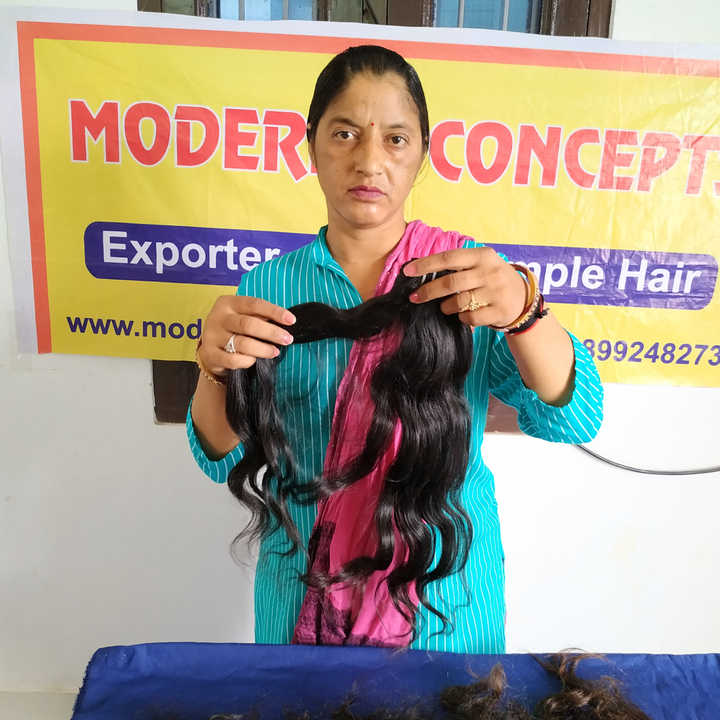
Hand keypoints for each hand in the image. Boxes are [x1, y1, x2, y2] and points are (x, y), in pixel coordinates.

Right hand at [198, 295, 295, 376]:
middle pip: (248, 324)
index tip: (291, 320)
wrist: (211, 350)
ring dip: (263, 349)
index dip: (274, 311)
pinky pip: (233, 359)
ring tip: (275, 352)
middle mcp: (218, 317)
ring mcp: (212, 336)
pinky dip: (247, 361)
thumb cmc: (234, 331)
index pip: (254, 304)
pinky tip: (253, 360)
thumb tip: (285, 323)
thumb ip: (259, 318)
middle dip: (271, 332)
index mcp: (228, 303)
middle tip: (287, 339)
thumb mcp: (243, 317)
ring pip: (242, 343)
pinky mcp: (210, 354)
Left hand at [403, 247, 526, 327]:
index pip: (449, 258)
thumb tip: (422, 269)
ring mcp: (496, 292)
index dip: (426, 265)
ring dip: (446, 307)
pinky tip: (462, 314)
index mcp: (482, 255)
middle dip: (428, 291)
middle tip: (415, 297)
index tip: (408, 271)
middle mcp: (490, 272)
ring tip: (444, 307)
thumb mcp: (481, 264)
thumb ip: (458, 265)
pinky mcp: (499, 311)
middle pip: (450, 283)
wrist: (523, 299)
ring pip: (459, 302)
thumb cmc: (493, 279)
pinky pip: (469, 317)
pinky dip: (461, 317)